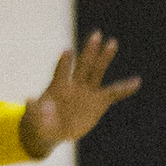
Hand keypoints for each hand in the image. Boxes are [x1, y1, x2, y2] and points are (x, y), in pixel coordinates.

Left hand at [21, 33, 139, 158]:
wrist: (52, 130)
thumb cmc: (40, 123)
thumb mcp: (34, 120)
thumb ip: (33, 110)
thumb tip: (28, 99)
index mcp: (58, 88)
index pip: (61, 72)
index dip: (64, 62)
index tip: (67, 51)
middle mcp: (74, 85)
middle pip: (83, 65)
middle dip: (89, 51)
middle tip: (95, 35)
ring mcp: (87, 91)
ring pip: (97, 71)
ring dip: (104, 57)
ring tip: (112, 42)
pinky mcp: (99, 101)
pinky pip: (114, 93)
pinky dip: (125, 88)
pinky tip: (136, 82)